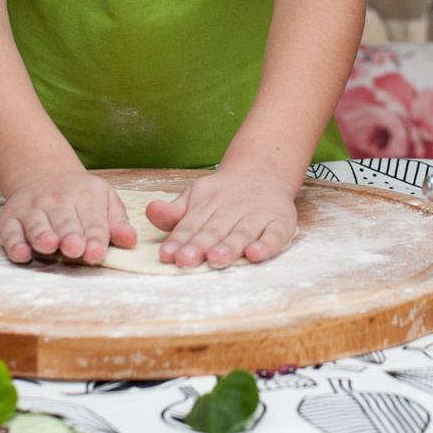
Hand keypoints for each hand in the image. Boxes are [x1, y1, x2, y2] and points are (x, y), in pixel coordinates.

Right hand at [0, 165, 133, 263]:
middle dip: (69, 235)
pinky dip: (13, 243)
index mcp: (86, 197)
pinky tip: (20, 253)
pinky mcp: (11, 217)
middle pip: (64, 222)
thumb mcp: (105, 199)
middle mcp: (57, 202)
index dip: (95, 238)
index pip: (93, 221)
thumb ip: (117, 221)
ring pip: (37, 224)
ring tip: (48, 245)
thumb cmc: (81, 195)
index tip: (95, 252)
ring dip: (41, 235)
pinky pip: (10, 231)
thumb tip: (130, 240)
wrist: (42, 173)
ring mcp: (33, 209)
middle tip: (74, 248)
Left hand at [145, 164, 298, 266]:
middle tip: (186, 260)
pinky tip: (255, 254)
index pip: (190, 224)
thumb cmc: (223, 195)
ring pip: (242, 233)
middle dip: (199, 245)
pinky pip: (275, 235)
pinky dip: (266, 245)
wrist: (263, 172)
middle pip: (214, 230)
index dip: (178, 239)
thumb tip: (150, 211)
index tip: (167, 254)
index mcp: (208, 203)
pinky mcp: (281, 222)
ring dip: (229, 246)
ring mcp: (258, 215)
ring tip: (216, 259)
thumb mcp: (196, 197)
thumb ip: (174, 212)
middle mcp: (233, 208)